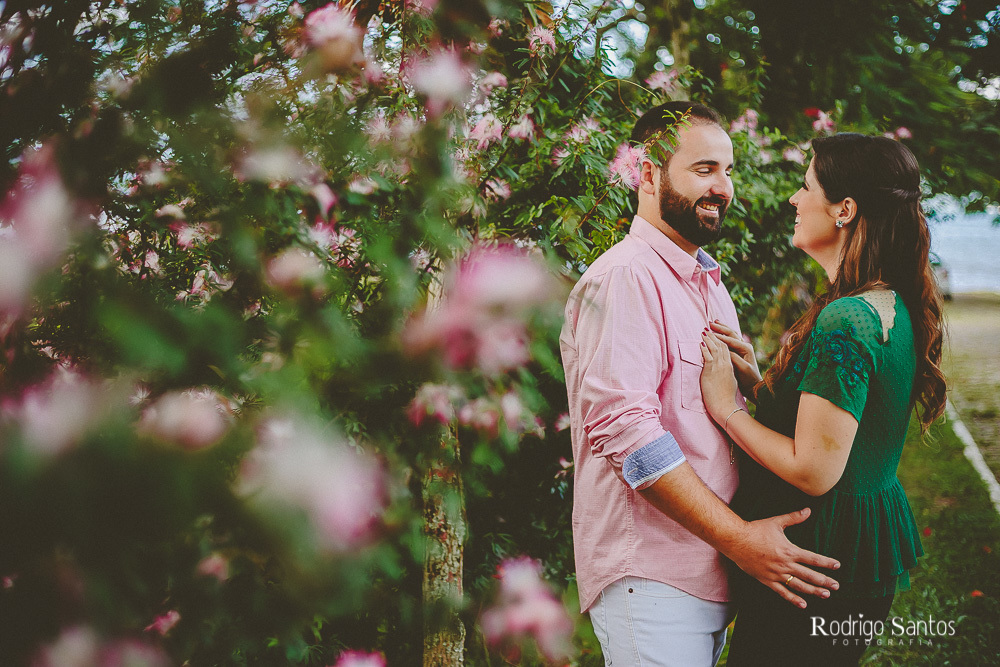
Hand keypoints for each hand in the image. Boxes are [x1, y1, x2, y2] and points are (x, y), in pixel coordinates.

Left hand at [699, 330, 739, 420]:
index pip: (726, 349)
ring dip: (709, 339)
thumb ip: (726, 374)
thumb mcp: (729, 382)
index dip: (721, 340)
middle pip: (721, 345)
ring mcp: (719, 367)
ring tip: (704, 331)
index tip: (716, 334)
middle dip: (715, 335)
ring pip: (715, 348)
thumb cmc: (726, 398)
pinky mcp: (711, 370)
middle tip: (710, 327)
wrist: (725, 406)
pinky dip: (704, 348)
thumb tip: (722, 371)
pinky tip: (701, 342)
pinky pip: (708, 355)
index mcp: (730, 367)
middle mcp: (725, 365)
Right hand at [709, 320, 761, 396]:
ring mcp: (742, 348)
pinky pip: (730, 340)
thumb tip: (725, 349)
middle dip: (720, 328)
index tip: (709, 333)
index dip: (719, 336)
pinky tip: (719, 332)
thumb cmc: (748, 378)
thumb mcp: (742, 368)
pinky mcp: (739, 351)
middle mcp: (745, 346)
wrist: (754, 386)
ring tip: (714, 322)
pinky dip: (723, 334)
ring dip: (722, 328)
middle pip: (731, 333)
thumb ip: (734, 358)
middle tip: (710, 323)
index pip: (730, 340)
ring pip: (731, 335)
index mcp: (746, 348)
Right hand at [726, 508, 840, 607]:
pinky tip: (803, 604)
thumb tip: (808, 510)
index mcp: (790, 550)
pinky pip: (782, 592)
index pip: (813, 559)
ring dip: (814, 591)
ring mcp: (776, 574)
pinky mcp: (767, 580)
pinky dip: (793, 599)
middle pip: (810, 575)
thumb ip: (794, 518)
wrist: (736, 540)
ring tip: (825, 595)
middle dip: (825, 581)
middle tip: (837, 586)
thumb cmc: (756, 530)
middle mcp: (785, 565)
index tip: (837, 566)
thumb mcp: (776, 522)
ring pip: (799, 586)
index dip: (827, 563)